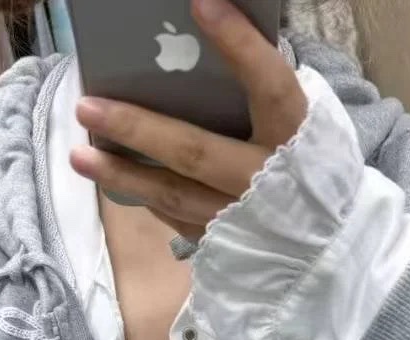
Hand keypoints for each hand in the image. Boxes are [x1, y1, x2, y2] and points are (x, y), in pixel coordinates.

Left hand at [69, 0, 307, 240]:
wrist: (330, 243)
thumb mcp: (296, 122)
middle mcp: (267, 181)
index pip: (269, 84)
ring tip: (79, 153)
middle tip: (88, 105)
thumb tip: (201, 39)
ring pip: (173, 194)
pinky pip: (176, 218)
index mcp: (296, 137)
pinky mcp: (226, 245)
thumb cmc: (309, 164)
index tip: (202, 3)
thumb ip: (259, 90)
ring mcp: (242, 219)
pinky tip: (114, 178)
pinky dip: (145, 197)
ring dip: (122, 174)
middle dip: (137, 128)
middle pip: (194, 150)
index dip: (238, 44)